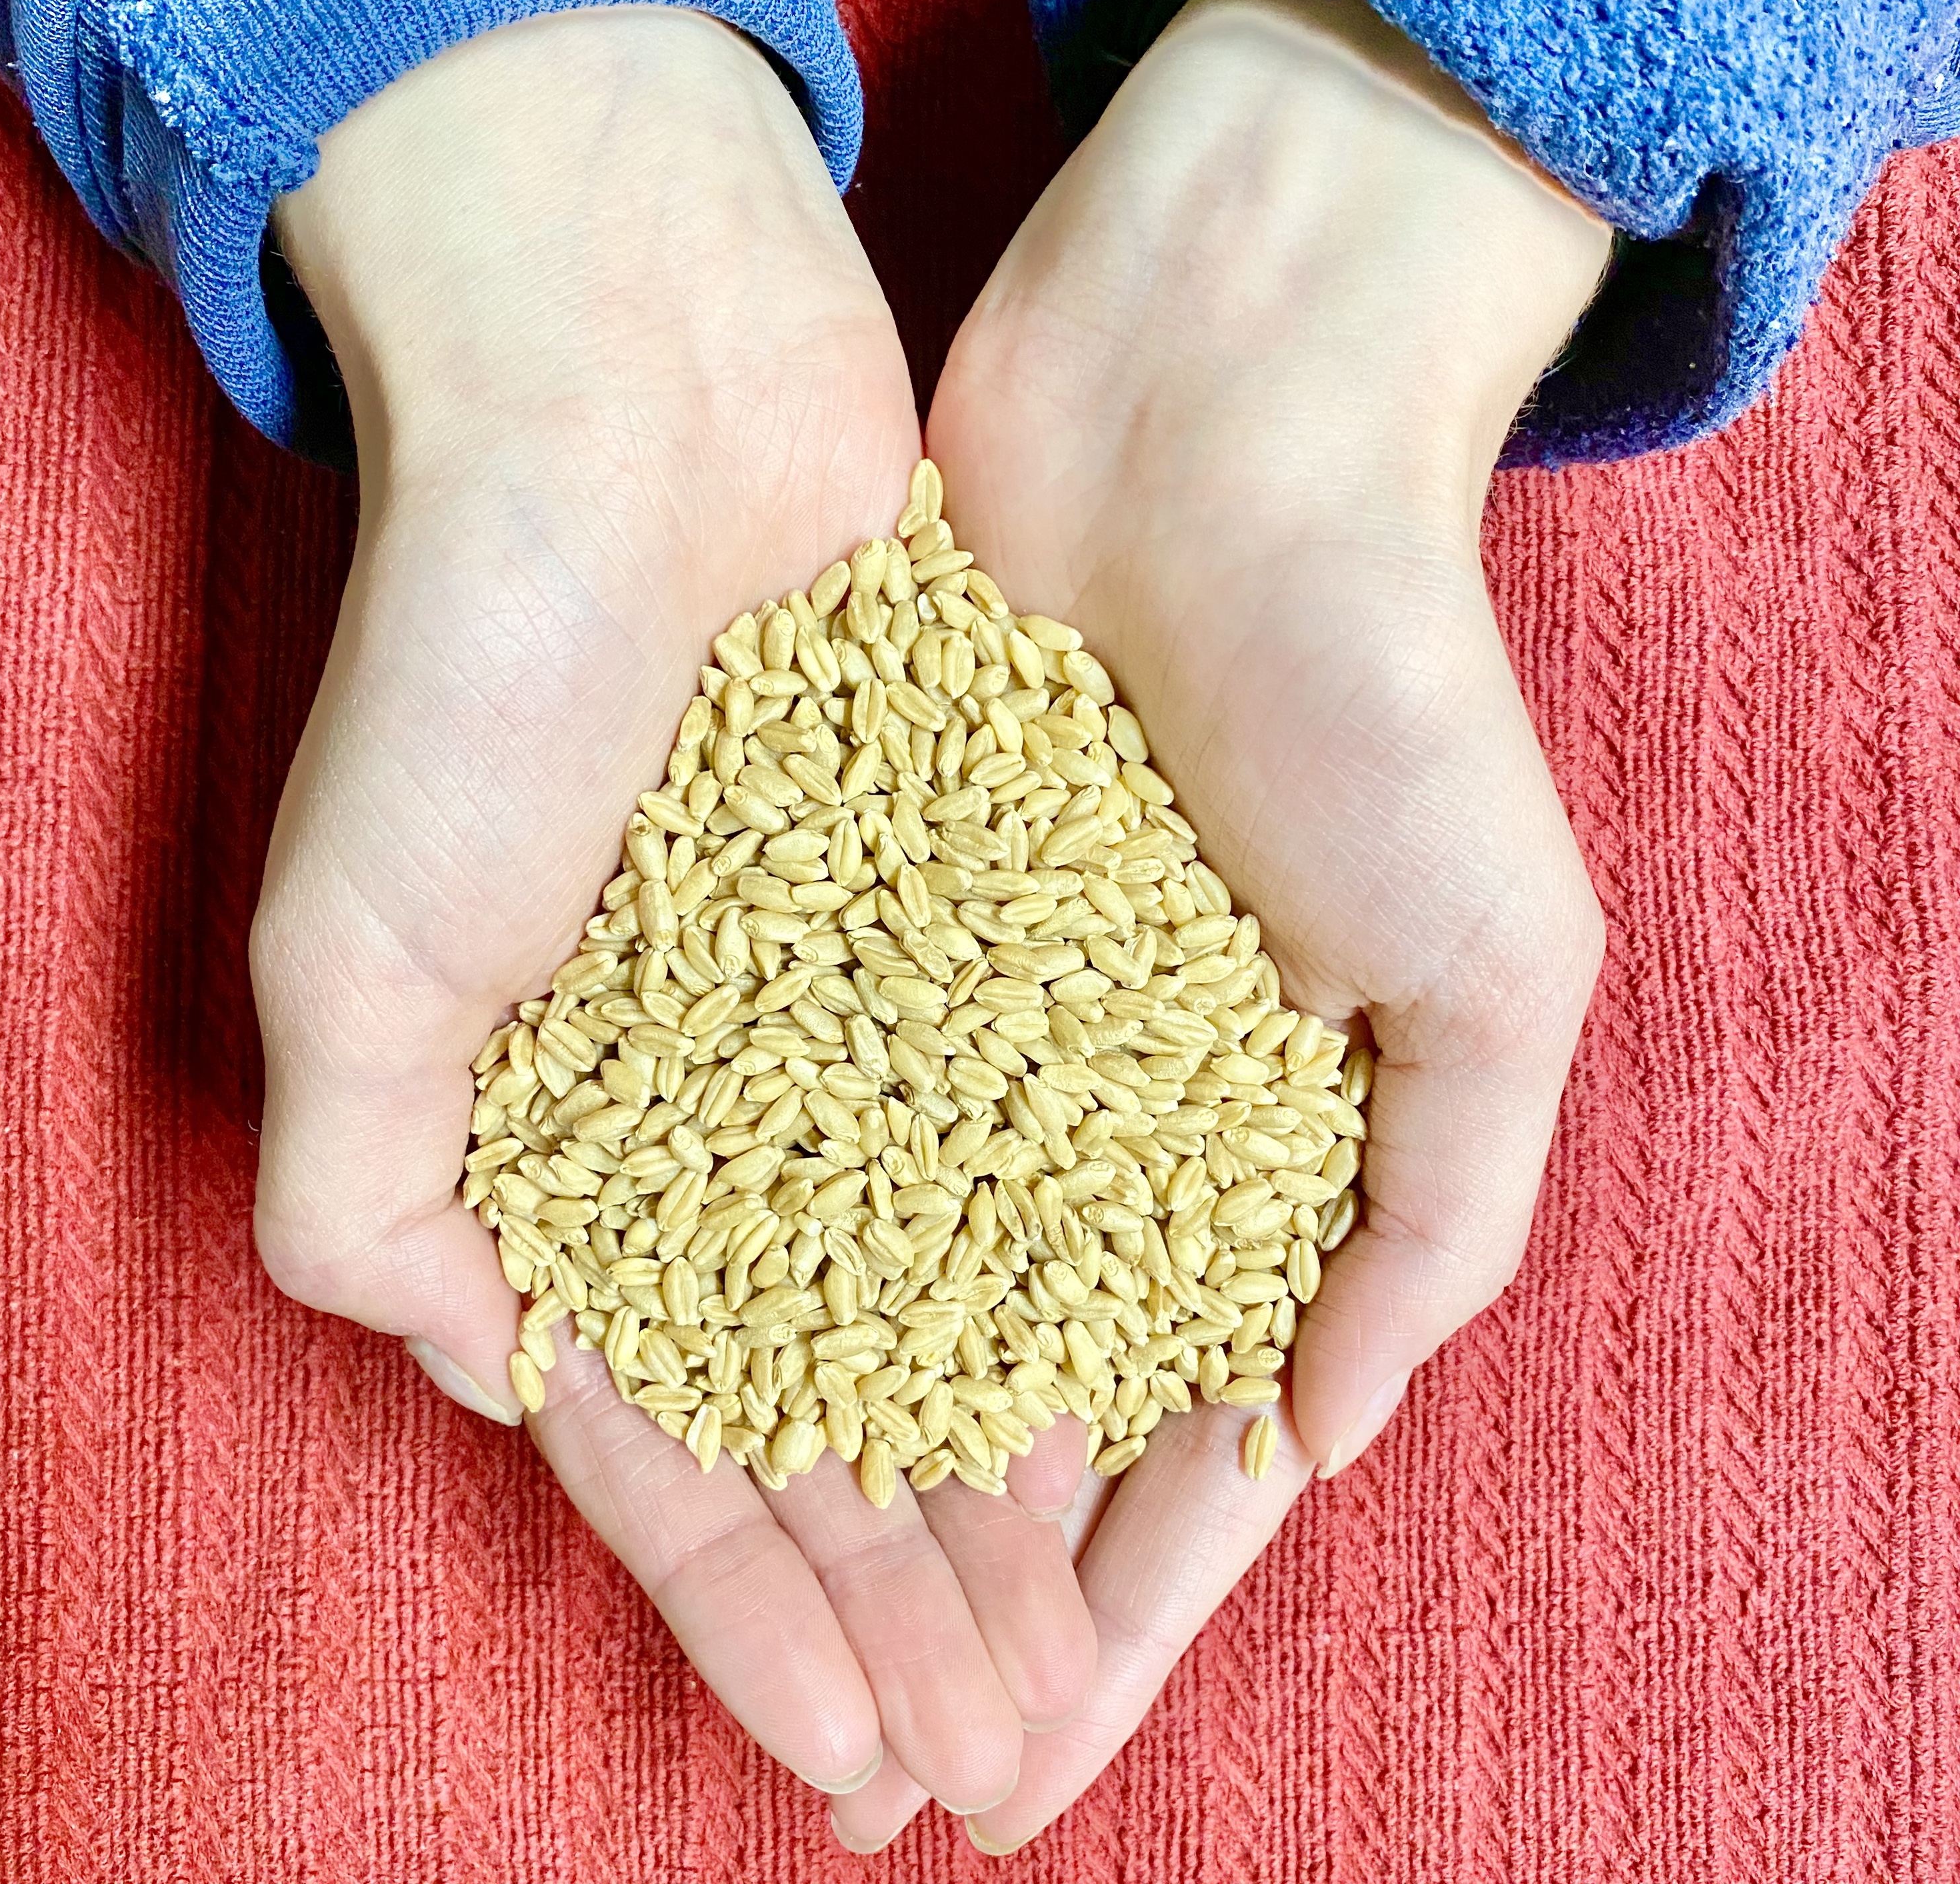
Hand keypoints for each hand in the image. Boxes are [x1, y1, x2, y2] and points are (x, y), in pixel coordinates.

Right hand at [253, 8, 1095, 1819]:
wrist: (647, 399)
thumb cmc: (478, 659)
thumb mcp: (350, 949)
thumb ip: (375, 1193)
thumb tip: (501, 1372)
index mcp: (568, 1140)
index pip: (673, 1435)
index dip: (757, 1614)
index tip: (849, 1767)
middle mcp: (728, 1102)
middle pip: (838, 1403)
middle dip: (913, 1597)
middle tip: (1004, 1770)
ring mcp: (859, 1022)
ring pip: (961, 1303)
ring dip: (1015, 1487)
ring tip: (1093, 1657)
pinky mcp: (974, 923)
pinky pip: (1049, 1136)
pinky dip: (1098, 1277)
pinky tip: (1163, 1419)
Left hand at [830, 0, 1613, 1852]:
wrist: (1214, 416)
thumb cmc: (1388, 676)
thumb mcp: (1496, 962)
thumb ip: (1438, 1206)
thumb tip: (1319, 1430)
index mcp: (1273, 1136)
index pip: (1191, 1425)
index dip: (1127, 1598)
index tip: (1036, 1750)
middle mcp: (1106, 1098)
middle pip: (1019, 1390)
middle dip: (958, 1574)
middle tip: (881, 1751)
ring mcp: (970, 1009)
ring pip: (883, 1279)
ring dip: (837, 1452)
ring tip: (764, 1615)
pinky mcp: (855, 906)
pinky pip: (786, 1106)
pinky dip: (737, 1231)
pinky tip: (671, 1371)